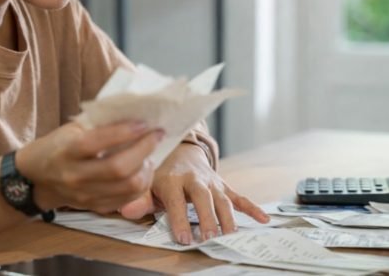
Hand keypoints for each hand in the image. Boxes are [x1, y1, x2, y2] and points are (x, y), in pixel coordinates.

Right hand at [17, 121, 163, 213]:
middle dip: (144, 150)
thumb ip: (99, 124)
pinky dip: (141, 184)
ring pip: (128, 187)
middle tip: (155, 135)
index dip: (125, 132)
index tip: (144, 123)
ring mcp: (85, 196)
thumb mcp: (72, 129)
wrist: (36, 177)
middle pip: (119, 169)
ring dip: (147, 169)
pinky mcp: (94, 207)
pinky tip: (141, 170)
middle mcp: (76, 176)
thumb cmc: (58, 146)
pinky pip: (127, 199)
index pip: (99, 141)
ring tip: (149, 154)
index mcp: (68, 151)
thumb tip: (135, 113)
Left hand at [119, 142, 269, 243]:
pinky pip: (239, 196)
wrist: (181, 150)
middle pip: (202, 198)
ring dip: (227, 217)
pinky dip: (252, 207)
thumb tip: (125, 211)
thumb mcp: (147, 184)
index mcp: (172, 179)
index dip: (178, 220)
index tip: (182, 238)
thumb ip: (139, 200)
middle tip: (209, 236)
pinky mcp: (223, 185)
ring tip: (230, 234)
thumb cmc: (162, 173)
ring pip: (222, 198)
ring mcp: (211, 181)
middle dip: (207, 217)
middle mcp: (194, 179)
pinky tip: (263, 219)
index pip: (176, 201)